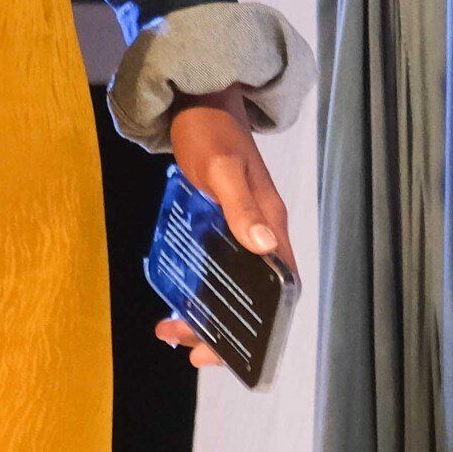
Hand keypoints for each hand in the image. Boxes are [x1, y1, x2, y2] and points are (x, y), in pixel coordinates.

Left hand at [153, 83, 294, 372]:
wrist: (195, 101)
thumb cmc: (210, 132)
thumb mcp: (220, 169)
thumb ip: (240, 207)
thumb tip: (263, 247)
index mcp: (271, 223)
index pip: (282, 288)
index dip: (267, 324)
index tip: (237, 350)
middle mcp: (260, 232)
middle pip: (254, 296)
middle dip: (226, 330)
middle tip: (190, 349)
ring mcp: (239, 229)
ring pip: (230, 286)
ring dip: (205, 313)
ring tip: (170, 330)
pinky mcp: (217, 223)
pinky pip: (213, 267)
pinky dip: (195, 289)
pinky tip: (171, 300)